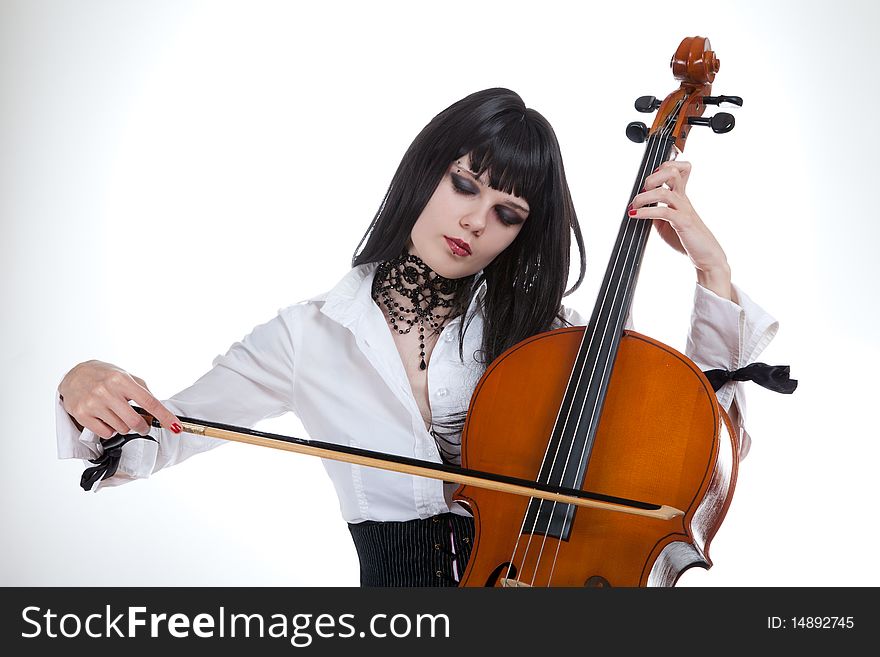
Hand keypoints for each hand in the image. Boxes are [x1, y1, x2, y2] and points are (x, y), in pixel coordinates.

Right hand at [59, 360, 181, 438]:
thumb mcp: (125, 376)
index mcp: (121, 380)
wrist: (73, 375)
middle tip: (143, 425)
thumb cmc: (103, 375)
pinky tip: (106, 419)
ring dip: (125, 426)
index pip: (149, 402)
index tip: (176, 427)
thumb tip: (158, 410)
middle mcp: (106, 391)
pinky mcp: (81, 414)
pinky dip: (110, 430)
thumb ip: (142, 391)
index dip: (165, 417)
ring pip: (121, 428)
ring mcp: (92, 403)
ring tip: (117, 415)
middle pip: (135, 421)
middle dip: (143, 427)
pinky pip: (106, 433)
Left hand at [628, 160, 731, 298]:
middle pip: (672, 172)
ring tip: (633, 206)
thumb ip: (654, 212)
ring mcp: (684, 209)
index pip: (679, 169)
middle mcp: (683, 199)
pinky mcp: (683, 222)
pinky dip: (645, 212)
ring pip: (664, 192)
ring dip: (643, 197)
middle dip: (652, 177)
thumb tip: (636, 208)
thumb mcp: (665, 223)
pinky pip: (663, 211)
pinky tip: (635, 215)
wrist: (705, 256)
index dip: (664, 166)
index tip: (649, 180)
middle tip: (641, 191)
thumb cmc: (686, 239)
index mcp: (680, 196)